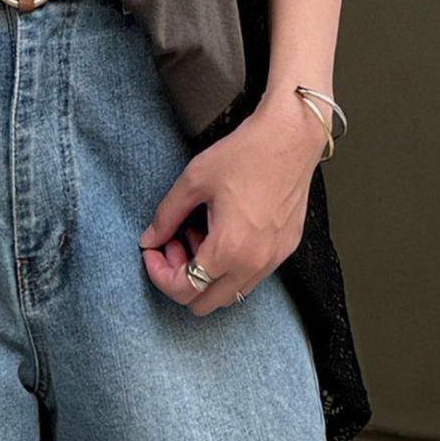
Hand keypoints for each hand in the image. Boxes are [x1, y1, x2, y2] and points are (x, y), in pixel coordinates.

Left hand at [138, 89, 325, 315]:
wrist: (290, 138)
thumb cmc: (245, 154)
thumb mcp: (193, 181)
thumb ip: (166, 216)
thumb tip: (149, 239)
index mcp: (229, 249)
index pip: (184, 289)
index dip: (159, 274)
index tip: (152, 252)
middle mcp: (255, 264)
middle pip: (206, 303)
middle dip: (180, 278)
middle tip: (173, 244)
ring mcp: (273, 259)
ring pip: (230, 293)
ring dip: (206, 274)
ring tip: (198, 234)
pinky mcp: (285, 249)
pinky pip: (250, 276)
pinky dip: (229, 265)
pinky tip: (221, 229)